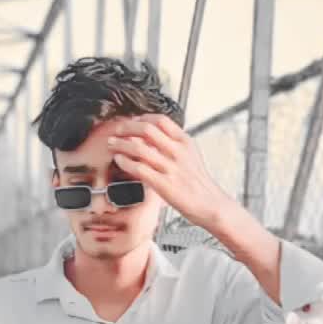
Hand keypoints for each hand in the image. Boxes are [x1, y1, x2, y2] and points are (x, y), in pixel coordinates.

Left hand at [107, 114, 234, 232]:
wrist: (210, 205)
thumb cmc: (198, 183)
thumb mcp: (191, 156)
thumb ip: (173, 144)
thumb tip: (152, 136)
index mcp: (185, 142)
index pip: (161, 120)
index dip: (142, 118)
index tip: (132, 121)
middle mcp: (178, 152)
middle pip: (147, 129)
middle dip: (127, 127)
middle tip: (117, 130)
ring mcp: (171, 168)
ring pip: (139, 148)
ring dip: (121, 143)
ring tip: (112, 144)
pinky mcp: (164, 185)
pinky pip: (139, 169)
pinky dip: (125, 162)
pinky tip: (119, 160)